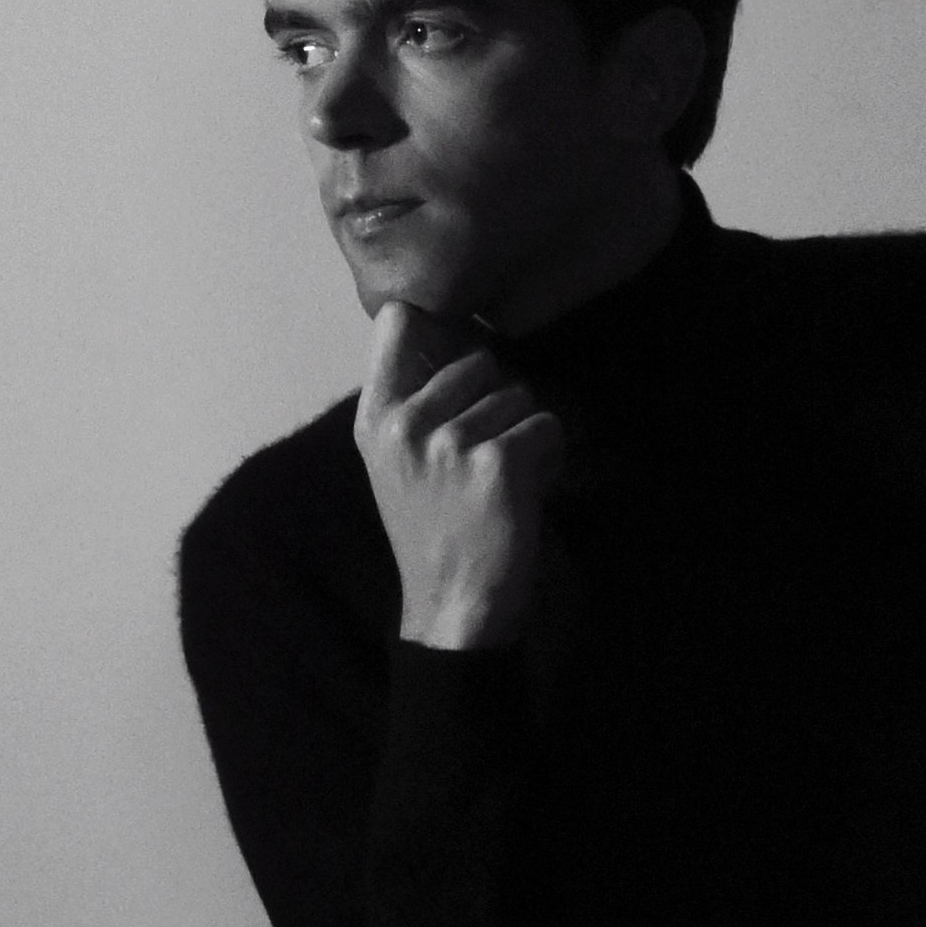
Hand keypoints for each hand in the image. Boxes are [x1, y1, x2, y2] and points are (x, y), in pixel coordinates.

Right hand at [354, 301, 564, 648]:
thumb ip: (413, 399)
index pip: (397, 322)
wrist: (452, 605)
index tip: (455, 357)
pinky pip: (546, 426)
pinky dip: (550, 456)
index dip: (438, 329)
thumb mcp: (397, 461)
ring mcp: (450, 442)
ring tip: (504, 480)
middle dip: (497, 401)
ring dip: (525, 434)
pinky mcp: (498, 463)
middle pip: (480, 361)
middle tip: (488, 454)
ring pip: (519, 396)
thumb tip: (453, 333)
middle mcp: (405, 423)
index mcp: (375, 418)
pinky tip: (528, 489)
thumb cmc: (433, 529)